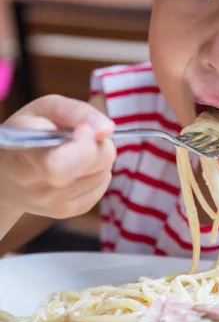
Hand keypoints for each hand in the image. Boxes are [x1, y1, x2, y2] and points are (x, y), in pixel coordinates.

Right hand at [0, 95, 115, 218]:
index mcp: (24, 153)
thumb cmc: (29, 132)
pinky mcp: (64, 211)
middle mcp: (34, 183)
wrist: (6, 173)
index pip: (58, 165)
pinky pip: (100, 188)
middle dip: (100, 145)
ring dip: (100, 158)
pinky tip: (80, 166)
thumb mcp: (44, 110)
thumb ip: (75, 112)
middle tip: (87, 135)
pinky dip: (98, 173)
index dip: (82, 146)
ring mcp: (50, 202)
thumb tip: (107, 129)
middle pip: (91, 165)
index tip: (83, 129)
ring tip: (79, 150)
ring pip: (101, 174)